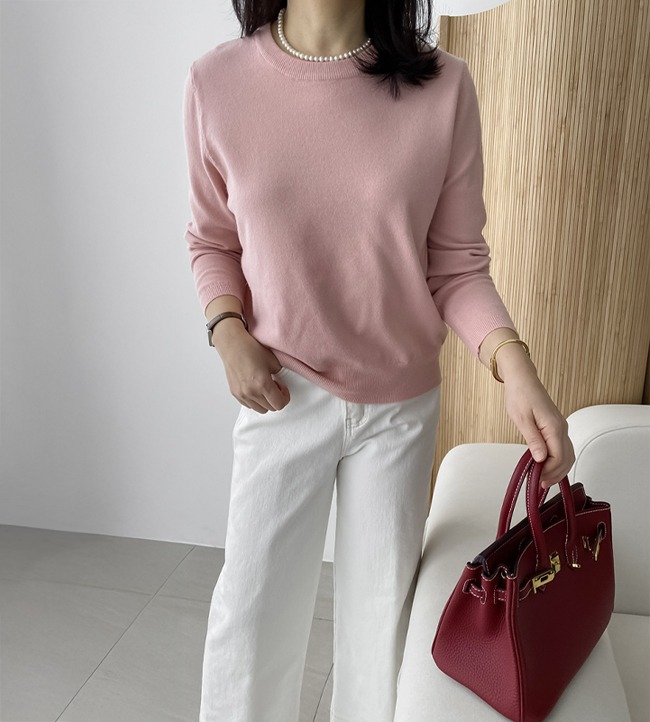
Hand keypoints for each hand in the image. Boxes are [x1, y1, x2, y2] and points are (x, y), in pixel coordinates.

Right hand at [212, 322, 289, 412]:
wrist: (232, 345)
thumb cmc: (251, 349)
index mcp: (262, 384)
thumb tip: (282, 385)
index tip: (283, 389)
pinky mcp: (235, 393)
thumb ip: (280, 375)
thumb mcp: (273, 361)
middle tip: (275, 386)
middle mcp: (251, 392)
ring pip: (260, 409)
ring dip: (266, 401)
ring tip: (264, 387)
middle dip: (276, 399)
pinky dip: (255, 401)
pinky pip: (249, 405)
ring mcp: (242, 394)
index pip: (279, 404)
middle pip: (271, 408)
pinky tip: (255, 388)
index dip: (285, 397)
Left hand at [502, 371, 574, 488]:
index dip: (550, 472)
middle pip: (567, 458)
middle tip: (542, 485)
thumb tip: (541, 458)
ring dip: (558, 469)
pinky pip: (562, 448)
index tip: (538, 480)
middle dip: (556, 474)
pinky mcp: (556, 427)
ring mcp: (560, 427)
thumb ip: (533, 439)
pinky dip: (557, 460)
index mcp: (554, 427)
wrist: (522, 380)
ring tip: (544, 479)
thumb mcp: (522, 419)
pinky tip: (546, 466)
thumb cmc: (520, 395)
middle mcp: (561, 428)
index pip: (559, 457)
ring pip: (567, 454)